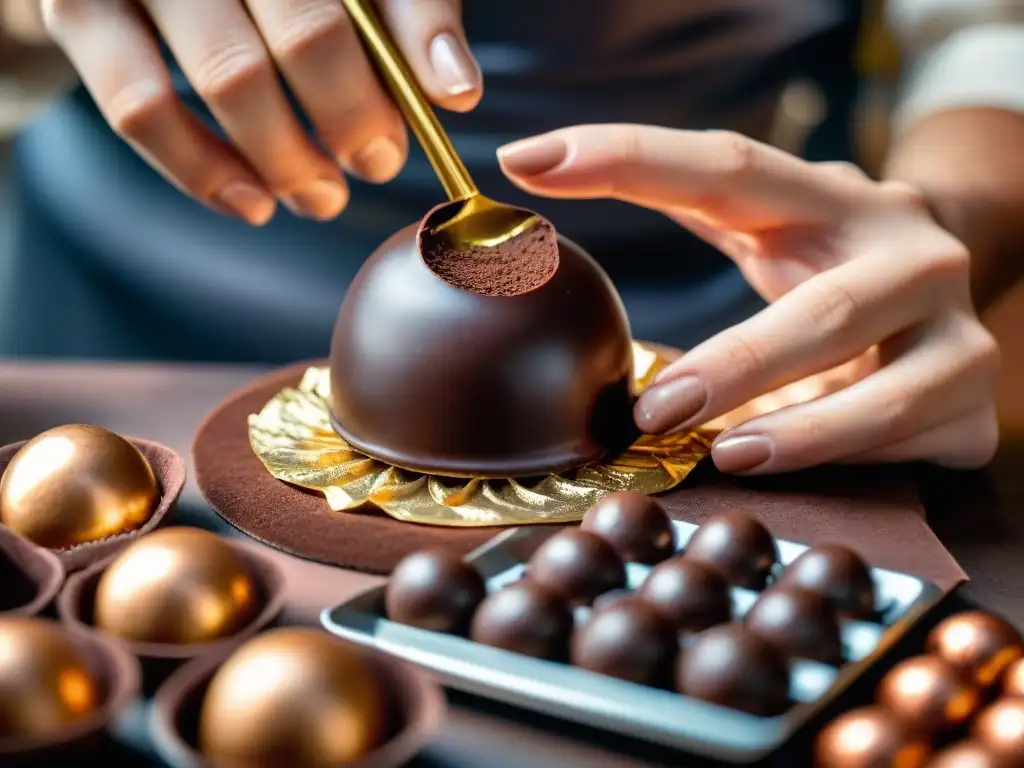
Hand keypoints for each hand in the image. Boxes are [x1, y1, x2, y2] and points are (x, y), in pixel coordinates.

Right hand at [42, 0, 478, 224]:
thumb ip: (401, 17)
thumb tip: (455, 89)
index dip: (420, 41)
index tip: (446, 104)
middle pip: (310, 30)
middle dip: (355, 117)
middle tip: (376, 163)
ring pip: (233, 78)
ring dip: (289, 160)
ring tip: (320, 198)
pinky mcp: (76, 9)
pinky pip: (143, 109)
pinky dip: (206, 173)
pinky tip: (252, 203)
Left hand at [498, 125, 999, 473]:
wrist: (948, 291)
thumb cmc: (826, 266)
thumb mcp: (769, 230)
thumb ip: (696, 211)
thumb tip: (556, 184)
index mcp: (834, 201)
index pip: (730, 168)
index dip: (628, 159)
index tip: (530, 160)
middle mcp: (911, 256)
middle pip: (827, 311)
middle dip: (739, 364)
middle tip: (655, 409)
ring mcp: (958, 333)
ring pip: (892, 397)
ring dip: (806, 435)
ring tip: (731, 454)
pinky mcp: (977, 408)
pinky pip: (913, 447)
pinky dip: (850, 464)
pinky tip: (800, 469)